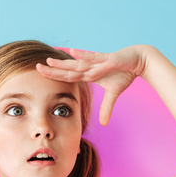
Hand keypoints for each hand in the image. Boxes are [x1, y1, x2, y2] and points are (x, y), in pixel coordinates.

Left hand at [36, 45, 150, 125]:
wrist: (138, 60)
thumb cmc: (124, 73)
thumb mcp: (114, 93)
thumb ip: (107, 107)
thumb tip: (103, 124)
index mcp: (89, 74)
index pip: (69, 76)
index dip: (56, 76)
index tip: (42, 75)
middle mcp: (90, 67)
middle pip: (68, 69)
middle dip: (53, 69)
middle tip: (36, 67)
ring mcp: (98, 62)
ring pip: (78, 64)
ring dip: (64, 63)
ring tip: (49, 61)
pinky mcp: (108, 59)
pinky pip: (95, 58)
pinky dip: (84, 56)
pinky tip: (73, 52)